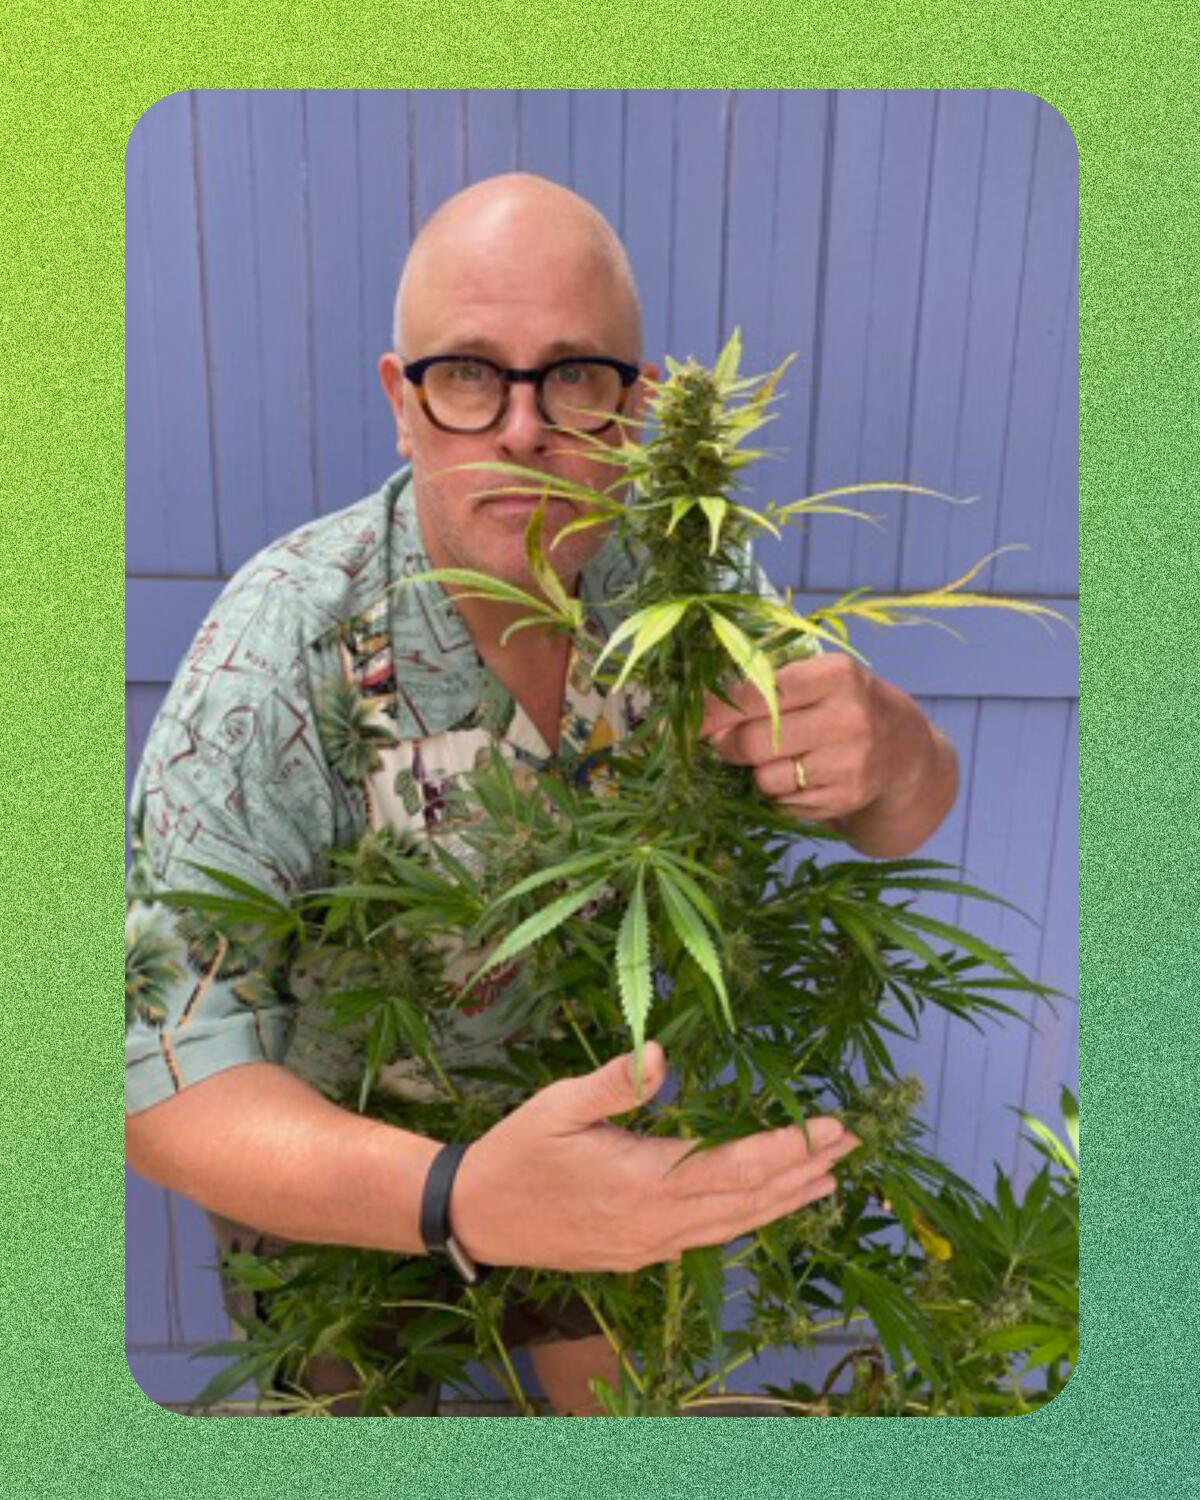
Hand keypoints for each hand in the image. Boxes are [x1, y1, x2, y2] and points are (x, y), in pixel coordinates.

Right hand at [449, 1042, 857, 1271]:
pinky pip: (708, 1238)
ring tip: (827, 1180)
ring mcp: (650, 1246)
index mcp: (645, 1181)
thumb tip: (661, 1054)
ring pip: (734, 1226)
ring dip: (785, 1201)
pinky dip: (746, 1219)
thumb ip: (613, 1083)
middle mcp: (658, 1223)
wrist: (476, 1218)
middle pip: (750, 1201)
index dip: (790, 1147)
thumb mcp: (558, 1106)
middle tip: (851, 1146)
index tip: (832, 1127)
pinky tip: (762, 1206)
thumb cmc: (517, 1151)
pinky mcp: (639, 1255)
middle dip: (804, 1171)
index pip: (738, 1167)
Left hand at [699, 654, 955, 855]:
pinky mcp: (846, 799)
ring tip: (784, 757)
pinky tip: (806, 777)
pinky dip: (783, 794)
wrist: (906, 752)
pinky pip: (785, 803)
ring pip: (766, 778)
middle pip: (753, 742)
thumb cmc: (845, 705)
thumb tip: (698, 713)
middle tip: (725, 742)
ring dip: (760, 773)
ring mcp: (849, 764)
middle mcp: (847, 718)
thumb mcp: (820, 678)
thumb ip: (765, 687)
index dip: (713, 710)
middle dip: (728, 745)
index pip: (755, 694)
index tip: (682, 721)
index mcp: (835, 675)